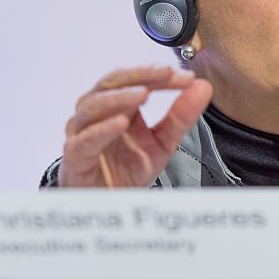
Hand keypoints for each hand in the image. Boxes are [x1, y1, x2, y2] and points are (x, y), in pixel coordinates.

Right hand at [58, 65, 212, 186]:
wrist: (109, 205)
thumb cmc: (127, 169)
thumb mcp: (163, 141)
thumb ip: (181, 115)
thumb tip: (203, 87)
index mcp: (117, 105)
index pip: (136, 80)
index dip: (160, 76)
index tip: (187, 77)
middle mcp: (97, 113)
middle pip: (112, 83)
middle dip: (140, 75)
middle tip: (165, 73)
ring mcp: (83, 134)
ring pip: (93, 106)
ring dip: (119, 98)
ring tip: (144, 94)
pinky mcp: (75, 158)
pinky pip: (85, 140)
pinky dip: (102, 129)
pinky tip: (121, 122)